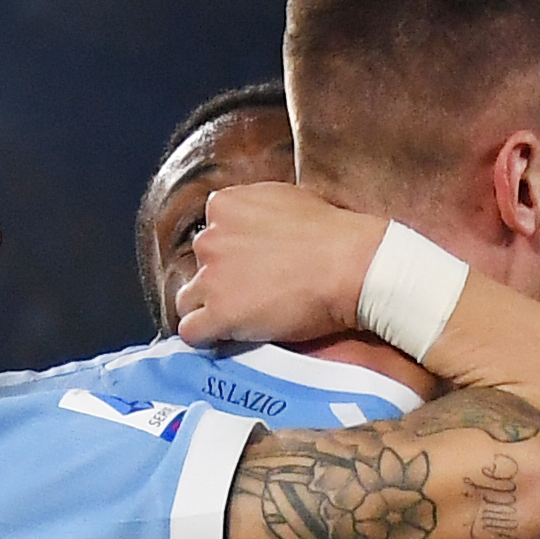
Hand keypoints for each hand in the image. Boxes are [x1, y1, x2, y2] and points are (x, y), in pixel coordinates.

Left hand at [169, 183, 393, 353]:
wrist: (351, 266)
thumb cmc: (333, 234)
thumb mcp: (288, 200)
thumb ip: (259, 211)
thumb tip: (258, 226)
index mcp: (225, 205)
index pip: (211, 231)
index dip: (231, 252)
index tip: (252, 265)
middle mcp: (210, 237)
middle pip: (200, 265)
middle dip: (221, 278)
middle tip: (253, 292)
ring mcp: (211, 277)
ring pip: (188, 299)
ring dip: (209, 308)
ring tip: (241, 317)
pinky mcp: (219, 313)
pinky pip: (190, 331)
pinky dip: (204, 336)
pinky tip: (225, 337)